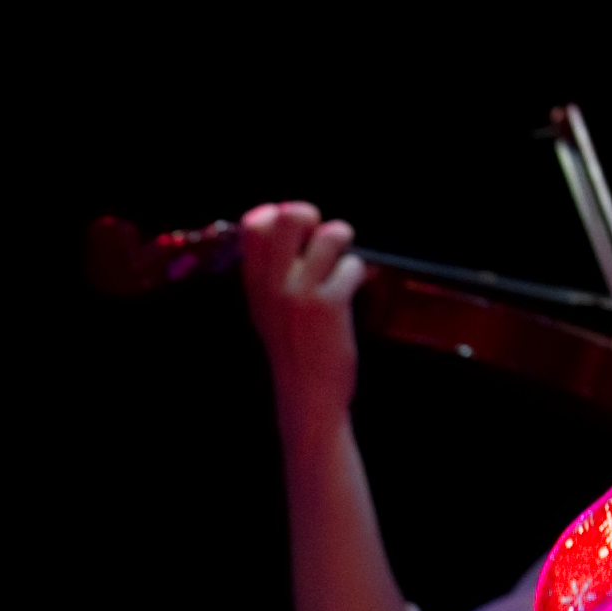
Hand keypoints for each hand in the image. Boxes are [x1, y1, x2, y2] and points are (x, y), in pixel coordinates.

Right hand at [238, 201, 365, 435]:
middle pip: (290, 216)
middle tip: (317, 236)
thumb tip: (287, 227)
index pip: (254, 224)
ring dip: (342, 240)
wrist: (307, 397)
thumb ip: (271, 275)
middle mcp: (274, 284)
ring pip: (330, 234)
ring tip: (341, 258)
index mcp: (256, 284)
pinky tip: (351, 290)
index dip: (277, 213)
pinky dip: (357, 273)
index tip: (293, 232)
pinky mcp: (329, 306)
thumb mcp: (268, 311)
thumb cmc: (293, 351)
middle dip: (310, 215)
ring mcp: (301, 294)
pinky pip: (352, 265)